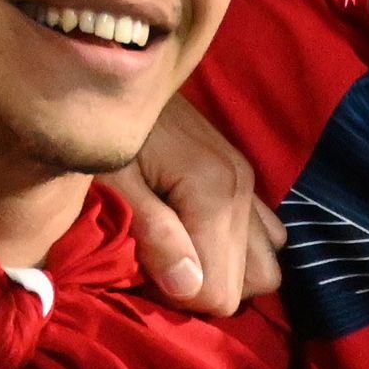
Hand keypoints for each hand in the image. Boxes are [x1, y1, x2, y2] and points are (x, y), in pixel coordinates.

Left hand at [111, 92, 278, 314]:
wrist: (113, 68)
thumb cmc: (101, 130)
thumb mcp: (114, 182)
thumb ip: (153, 233)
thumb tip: (189, 287)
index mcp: (214, 194)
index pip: (221, 293)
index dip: (182, 300)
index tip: (147, 277)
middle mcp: (243, 189)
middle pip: (256, 283)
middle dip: (209, 290)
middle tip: (163, 271)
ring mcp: (249, 182)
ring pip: (267, 263)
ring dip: (227, 271)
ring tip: (181, 257)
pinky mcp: (243, 175)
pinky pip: (267, 233)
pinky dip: (237, 249)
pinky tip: (198, 239)